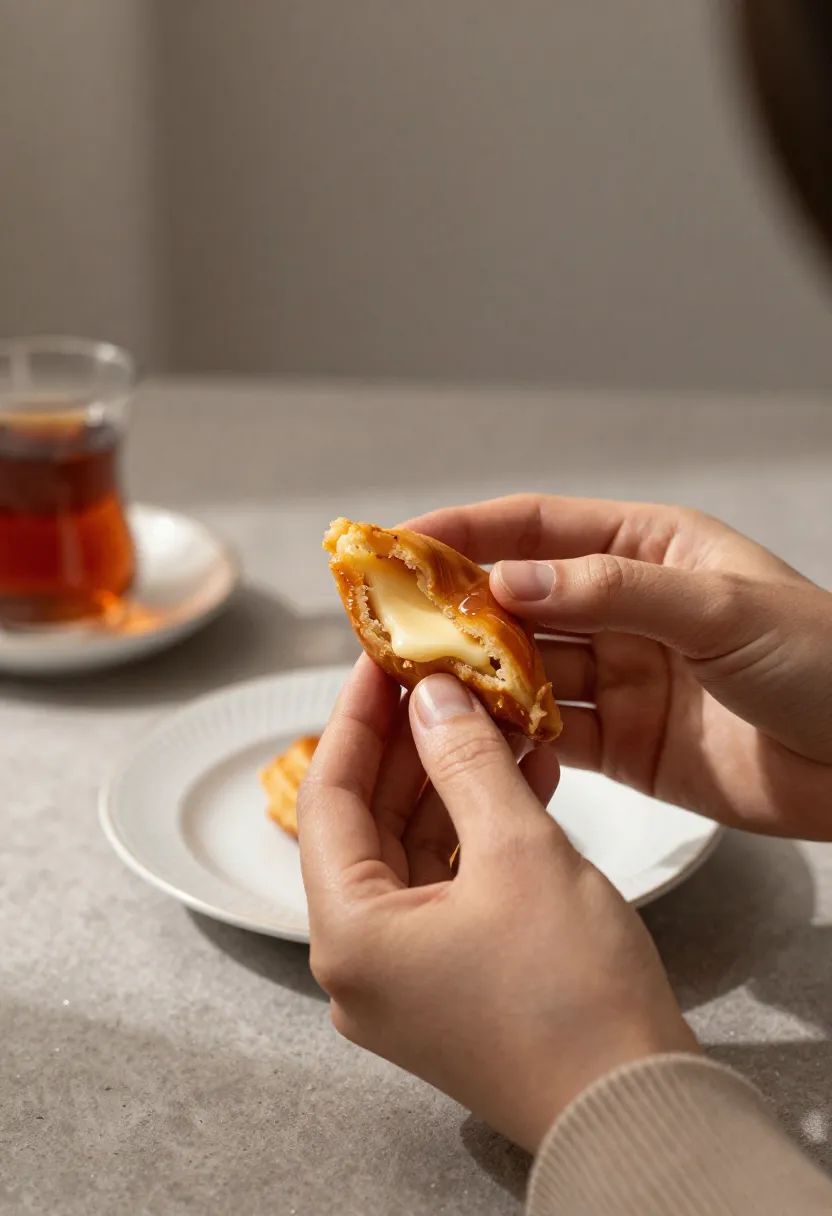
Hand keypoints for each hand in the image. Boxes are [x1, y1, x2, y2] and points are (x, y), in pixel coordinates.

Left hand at [298, 656, 695, 1152]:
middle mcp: (360, 962)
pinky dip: (476, 830)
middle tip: (440, 675)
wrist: (638, 1109)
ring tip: (493, 714)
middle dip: (409, 744)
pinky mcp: (450, 983)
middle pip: (369, 824)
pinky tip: (518, 776)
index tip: (379, 656)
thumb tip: (429, 694)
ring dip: (451, 782)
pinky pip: (447, 885)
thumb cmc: (573, 992)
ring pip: (413, 851)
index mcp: (349, 935)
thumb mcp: (517, 851)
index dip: (355, 718)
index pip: (328, 797)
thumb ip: (464, 760)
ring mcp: (405, 978)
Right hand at [406, 494, 831, 838]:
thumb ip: (614, 592)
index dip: (464, 531)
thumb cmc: (826, 660)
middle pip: (519, 602)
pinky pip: (551, 734)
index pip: (537, 527)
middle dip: (456, 613)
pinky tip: (475, 739)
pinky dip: (512, 736)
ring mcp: (622, 678)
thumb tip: (511, 581)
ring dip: (476, 678)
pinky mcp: (626, 744)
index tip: (399, 545)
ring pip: (526, 671)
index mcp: (649, 549)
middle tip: (391, 629)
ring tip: (418, 687)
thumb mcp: (721, 609)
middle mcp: (625, 609)